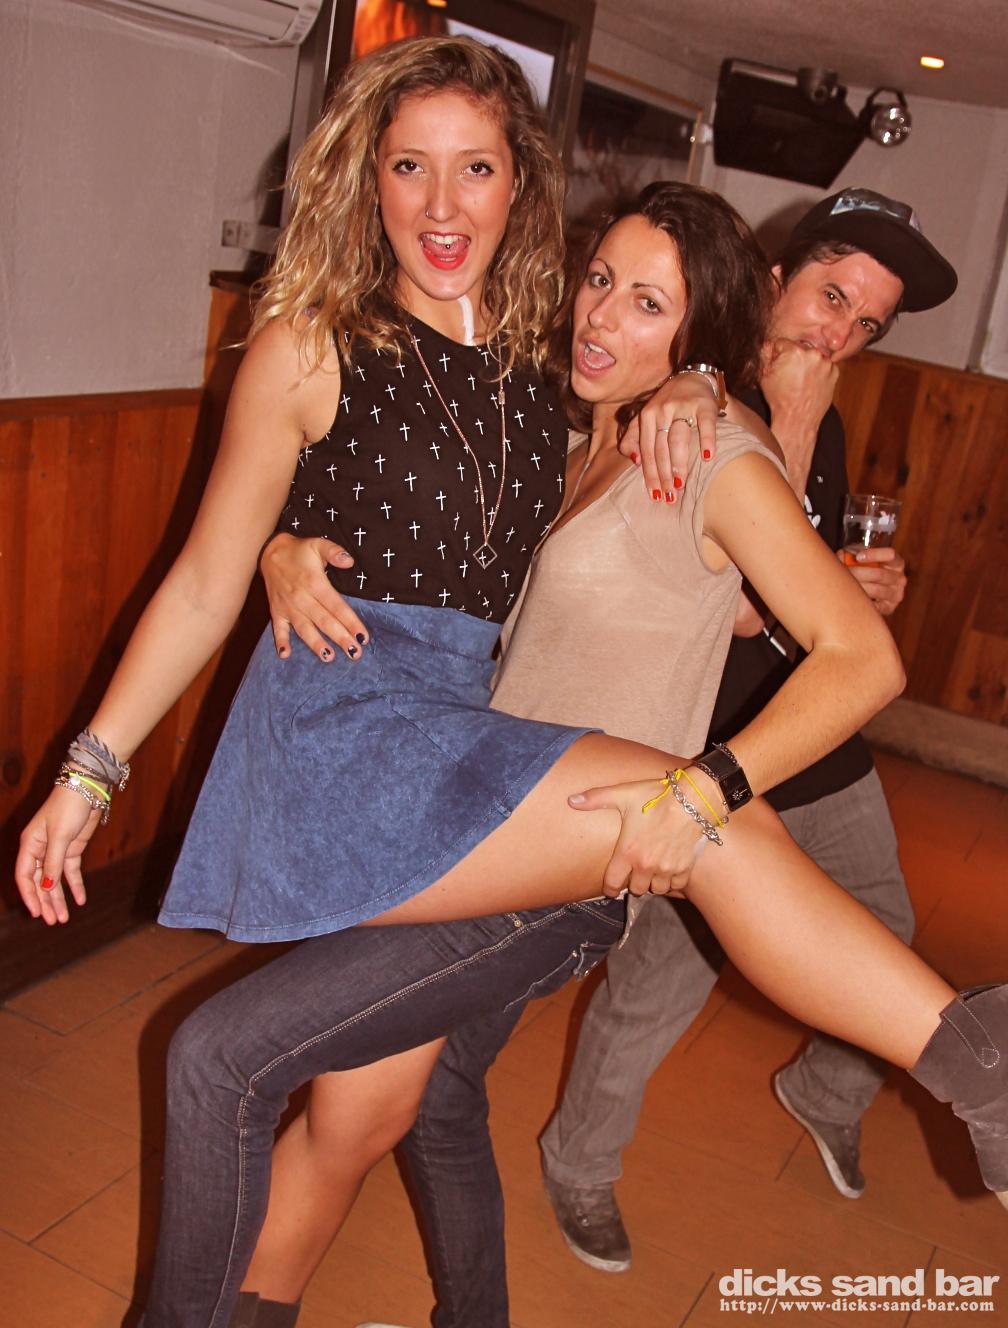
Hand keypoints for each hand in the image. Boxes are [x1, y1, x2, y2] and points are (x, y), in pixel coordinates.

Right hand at [15, 789, 101, 924]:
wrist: (88, 790)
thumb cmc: (68, 808)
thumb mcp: (60, 837)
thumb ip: (53, 863)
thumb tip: (47, 887)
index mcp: (29, 845)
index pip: (25, 876)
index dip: (30, 895)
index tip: (36, 912)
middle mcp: (40, 850)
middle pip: (40, 882)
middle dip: (46, 902)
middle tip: (53, 921)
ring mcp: (56, 850)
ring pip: (55, 880)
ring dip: (59, 898)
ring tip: (64, 918)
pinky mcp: (72, 849)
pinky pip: (71, 872)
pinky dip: (75, 886)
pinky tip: (80, 900)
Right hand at [260, 534, 368, 661]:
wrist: (269, 552)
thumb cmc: (299, 551)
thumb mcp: (318, 544)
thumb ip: (335, 552)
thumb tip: (349, 561)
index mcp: (315, 583)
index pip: (337, 606)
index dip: (351, 622)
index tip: (363, 636)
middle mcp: (302, 597)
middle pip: (325, 621)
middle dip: (341, 638)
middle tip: (355, 653)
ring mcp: (288, 606)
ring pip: (304, 628)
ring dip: (316, 644)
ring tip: (328, 657)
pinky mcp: (276, 611)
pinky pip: (278, 629)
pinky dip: (280, 641)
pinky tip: (285, 655)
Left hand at [568, 775, 705, 896]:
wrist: (691, 801)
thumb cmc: (655, 797)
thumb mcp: (623, 794)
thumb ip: (596, 799)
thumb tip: (571, 801)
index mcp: (628, 852)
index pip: (613, 883)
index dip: (610, 889)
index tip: (611, 889)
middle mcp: (646, 865)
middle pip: (637, 890)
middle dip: (634, 884)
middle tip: (634, 873)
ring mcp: (667, 869)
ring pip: (657, 889)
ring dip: (653, 883)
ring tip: (651, 873)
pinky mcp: (684, 868)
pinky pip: (676, 885)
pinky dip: (672, 882)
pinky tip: (670, 871)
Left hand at [618, 376, 719, 502]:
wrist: (692, 377)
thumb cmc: (667, 404)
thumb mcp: (646, 417)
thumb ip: (634, 436)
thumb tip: (633, 461)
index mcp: (647, 416)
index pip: (646, 450)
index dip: (650, 474)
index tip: (655, 494)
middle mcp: (662, 410)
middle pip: (660, 448)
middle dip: (663, 475)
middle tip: (669, 496)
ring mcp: (682, 406)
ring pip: (678, 439)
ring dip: (678, 463)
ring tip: (680, 483)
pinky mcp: (704, 404)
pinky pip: (705, 424)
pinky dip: (707, 440)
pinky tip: (707, 457)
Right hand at [760, 340, 836, 492]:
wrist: (797, 420)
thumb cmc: (779, 400)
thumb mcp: (763, 376)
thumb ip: (764, 355)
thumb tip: (767, 344)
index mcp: (795, 352)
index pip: (782, 343)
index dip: (776, 354)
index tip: (776, 365)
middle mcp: (814, 354)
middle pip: (799, 348)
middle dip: (792, 357)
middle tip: (787, 374)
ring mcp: (826, 363)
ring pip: (812, 356)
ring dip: (806, 363)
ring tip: (799, 381)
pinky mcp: (834, 373)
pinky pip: (824, 366)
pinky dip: (817, 371)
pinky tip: (809, 384)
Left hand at [839, 546, 906, 615]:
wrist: (871, 593)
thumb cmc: (866, 572)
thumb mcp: (862, 560)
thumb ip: (853, 555)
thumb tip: (841, 555)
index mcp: (897, 563)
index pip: (891, 555)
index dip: (874, 554)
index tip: (858, 557)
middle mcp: (900, 578)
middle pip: (880, 574)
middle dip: (859, 572)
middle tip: (844, 572)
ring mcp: (896, 594)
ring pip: (876, 590)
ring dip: (858, 587)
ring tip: (845, 584)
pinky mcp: (889, 607)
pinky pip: (876, 605)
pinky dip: (863, 601)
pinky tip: (853, 597)